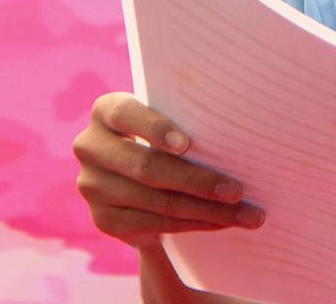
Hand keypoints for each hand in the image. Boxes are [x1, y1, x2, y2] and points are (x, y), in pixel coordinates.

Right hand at [73, 91, 264, 247]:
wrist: (140, 176)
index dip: (155, 128)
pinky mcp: (103, 219)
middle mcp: (90, 147)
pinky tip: (220, 222)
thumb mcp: (168, 119)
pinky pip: (154, 224)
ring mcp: (92, 186)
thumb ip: (184, 119)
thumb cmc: (167, 135)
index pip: (125, 114)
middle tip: (237, 190)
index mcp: (106, 111)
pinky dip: (193, 224)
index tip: (187, 144)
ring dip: (205, 210)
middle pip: (147, 167)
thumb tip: (235, 125)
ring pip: (157, 201)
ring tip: (244, 213)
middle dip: (198, 181)